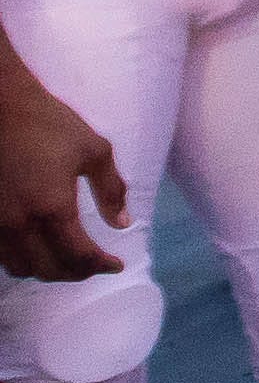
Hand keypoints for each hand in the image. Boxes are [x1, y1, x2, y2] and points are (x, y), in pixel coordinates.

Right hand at [0, 66, 127, 280]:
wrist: (1, 109)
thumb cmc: (50, 125)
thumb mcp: (94, 151)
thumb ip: (111, 190)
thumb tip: (122, 223)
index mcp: (52, 208)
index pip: (79, 256)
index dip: (101, 266)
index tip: (116, 265)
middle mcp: (19, 224)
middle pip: (49, 270)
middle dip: (76, 273)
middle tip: (95, 265)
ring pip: (21, 268)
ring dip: (47, 270)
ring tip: (68, 259)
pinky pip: (2, 255)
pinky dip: (24, 259)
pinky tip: (38, 247)